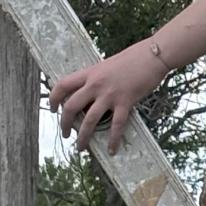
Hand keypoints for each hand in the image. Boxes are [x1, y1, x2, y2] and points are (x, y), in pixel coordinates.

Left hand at [48, 41, 169, 153]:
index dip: (53, 98)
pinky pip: (116, 125)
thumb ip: (98, 78)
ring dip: (83, 137)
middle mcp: (96, 84)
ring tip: (81, 147)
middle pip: (71, 106)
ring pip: (89, 120)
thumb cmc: (133, 58)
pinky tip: (112, 149)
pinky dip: (113, 139)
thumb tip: (92, 93)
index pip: (63, 85)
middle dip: (64, 123)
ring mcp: (110, 94)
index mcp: (90, 73)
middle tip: (65, 133)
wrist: (153, 55)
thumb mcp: (108, 65)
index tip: (53, 109)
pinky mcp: (125, 102)